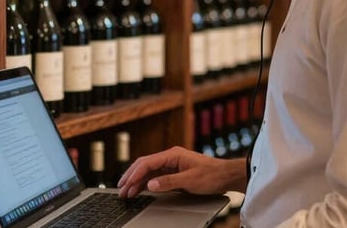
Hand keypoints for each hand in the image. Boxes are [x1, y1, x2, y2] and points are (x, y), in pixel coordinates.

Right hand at [116, 146, 246, 197]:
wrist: (226, 175)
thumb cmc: (212, 175)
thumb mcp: (190, 180)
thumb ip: (169, 182)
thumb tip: (150, 184)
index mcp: (173, 154)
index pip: (148, 162)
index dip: (134, 173)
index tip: (125, 184)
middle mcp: (170, 157)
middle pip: (145, 165)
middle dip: (131, 176)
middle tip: (120, 189)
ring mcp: (172, 164)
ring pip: (149, 171)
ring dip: (137, 181)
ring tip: (127, 192)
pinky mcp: (175, 171)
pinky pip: (156, 176)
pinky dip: (146, 183)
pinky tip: (140, 189)